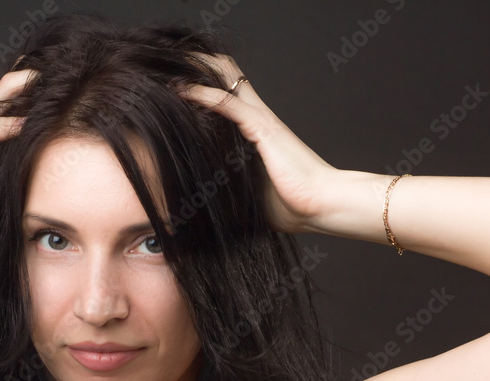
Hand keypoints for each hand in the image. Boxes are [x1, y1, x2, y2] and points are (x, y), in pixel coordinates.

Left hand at [178, 54, 339, 234]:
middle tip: (168, 65)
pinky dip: (203, 94)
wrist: (322, 206)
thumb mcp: (252, 194)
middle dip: (197, 65)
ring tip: (167, 69)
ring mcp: (261, 120)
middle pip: (227, 74)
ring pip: (226, 79)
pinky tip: (182, 90)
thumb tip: (206, 202)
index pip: (230, 92)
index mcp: (258, 130)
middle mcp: (258, 117)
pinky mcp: (262, 128)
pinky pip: (228, 103)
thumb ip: (231, 186)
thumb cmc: (294, 204)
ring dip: (195, 72)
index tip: (176, 83)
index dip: (205, 81)